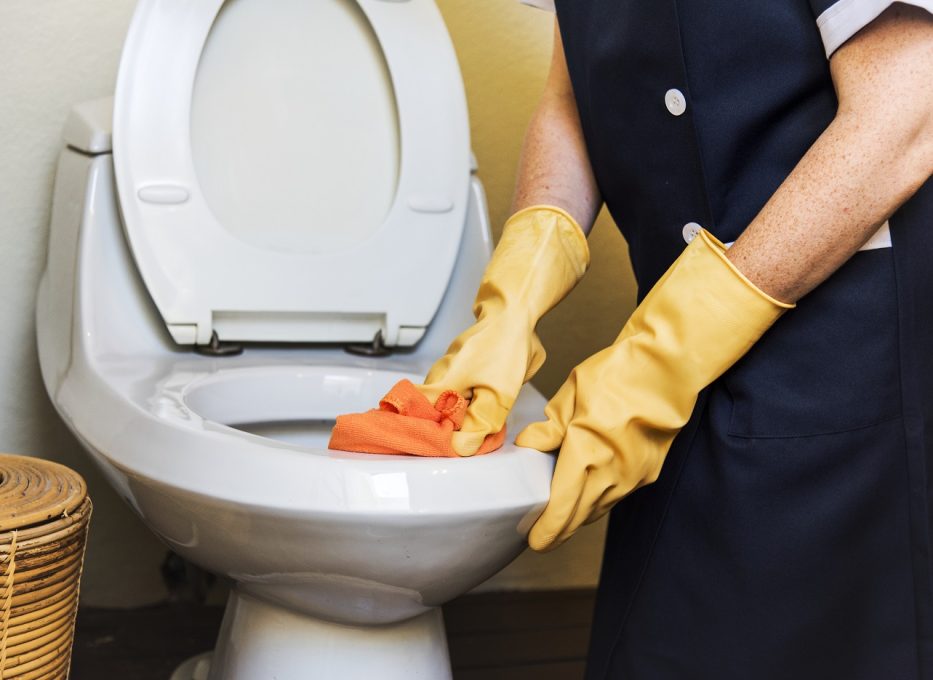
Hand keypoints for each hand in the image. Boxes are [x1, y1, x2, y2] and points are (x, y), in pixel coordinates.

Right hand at [420, 206, 588, 454]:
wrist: (513, 313)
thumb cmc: (505, 349)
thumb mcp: (500, 394)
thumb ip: (480, 423)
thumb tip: (460, 447)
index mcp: (442, 384)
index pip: (413, 416)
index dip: (417, 434)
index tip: (428, 448)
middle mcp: (438, 376)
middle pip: (427, 412)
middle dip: (438, 430)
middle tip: (453, 443)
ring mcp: (446, 368)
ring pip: (441, 402)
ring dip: (452, 417)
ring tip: (466, 429)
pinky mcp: (458, 365)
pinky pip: (452, 391)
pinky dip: (460, 404)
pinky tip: (475, 409)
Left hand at [517, 229, 792, 549]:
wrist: (666, 370)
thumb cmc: (617, 375)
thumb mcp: (571, 395)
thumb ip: (549, 427)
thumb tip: (529, 445)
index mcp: (585, 456)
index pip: (561, 509)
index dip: (546, 530)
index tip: (534, 539)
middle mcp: (610, 475)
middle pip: (580, 518)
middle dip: (559, 531)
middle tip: (543, 537)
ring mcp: (633, 477)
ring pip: (600, 508)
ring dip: (580, 515)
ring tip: (562, 516)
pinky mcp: (648, 472)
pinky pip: (618, 495)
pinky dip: (600, 499)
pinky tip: (590, 492)